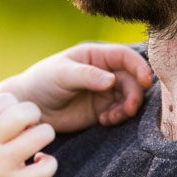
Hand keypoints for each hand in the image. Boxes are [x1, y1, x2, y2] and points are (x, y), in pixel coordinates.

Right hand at [0, 93, 56, 176]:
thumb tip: (10, 102)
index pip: (7, 99)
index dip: (11, 105)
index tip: (7, 117)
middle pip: (26, 112)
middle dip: (32, 113)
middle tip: (27, 125)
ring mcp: (2, 164)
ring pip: (41, 137)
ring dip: (43, 134)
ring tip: (35, 140)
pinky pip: (43, 172)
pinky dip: (49, 163)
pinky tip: (41, 160)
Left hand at [4, 43, 152, 132]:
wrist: (30, 107)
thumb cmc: (42, 82)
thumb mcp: (62, 74)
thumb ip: (86, 75)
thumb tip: (112, 80)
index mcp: (95, 55)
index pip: (125, 56)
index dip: (139, 66)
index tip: (146, 81)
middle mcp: (104, 72)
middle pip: (132, 79)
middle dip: (134, 94)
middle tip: (129, 109)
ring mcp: (104, 91)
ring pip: (129, 97)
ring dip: (127, 109)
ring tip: (111, 118)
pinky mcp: (102, 109)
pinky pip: (120, 113)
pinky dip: (118, 118)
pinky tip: (105, 121)